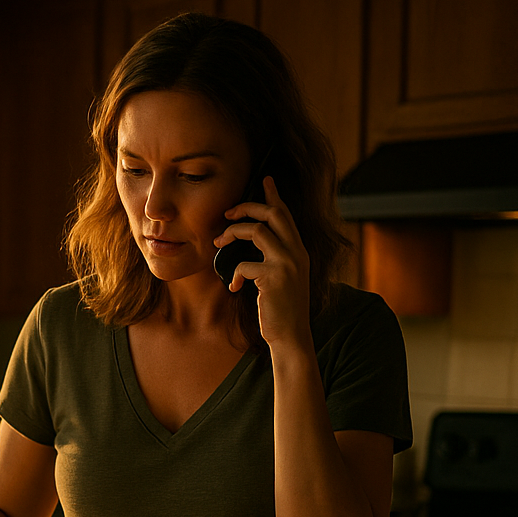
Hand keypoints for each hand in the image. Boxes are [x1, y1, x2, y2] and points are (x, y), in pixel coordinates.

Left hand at [212, 175, 311, 351]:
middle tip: (228, 212)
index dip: (274, 196)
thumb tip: (251, 245)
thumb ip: (273, 260)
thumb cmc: (281, 310)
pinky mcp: (274, 278)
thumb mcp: (281, 279)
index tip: (266, 180)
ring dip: (232, 234)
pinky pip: (244, 265)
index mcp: (299, 251)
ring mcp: (287, 264)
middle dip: (247, 207)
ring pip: (257, 231)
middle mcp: (297, 253)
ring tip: (218, 243)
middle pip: (273, 214)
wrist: (291, 336)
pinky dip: (234, 274)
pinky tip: (235, 287)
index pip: (287, 215)